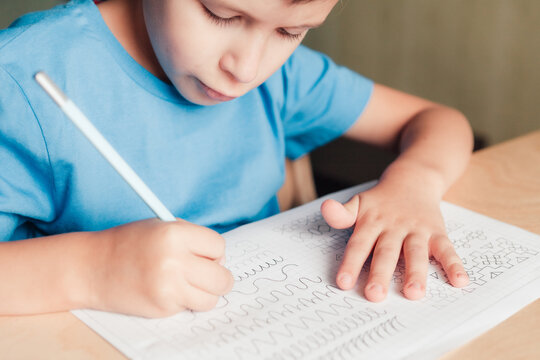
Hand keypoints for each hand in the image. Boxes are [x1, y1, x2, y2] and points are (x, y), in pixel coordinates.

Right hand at [88, 218, 233, 317]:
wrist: (92, 267)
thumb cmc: (128, 243)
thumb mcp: (160, 226)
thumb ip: (191, 238)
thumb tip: (221, 257)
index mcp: (174, 234)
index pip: (219, 246)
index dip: (213, 251)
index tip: (205, 254)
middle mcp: (174, 260)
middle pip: (222, 277)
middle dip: (218, 276)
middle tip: (207, 274)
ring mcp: (168, 287)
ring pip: (211, 298)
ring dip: (204, 292)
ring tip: (186, 282)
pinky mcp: (162, 307)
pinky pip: (190, 306)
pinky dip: (184, 301)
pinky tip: (166, 289)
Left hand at [321, 183, 468, 301]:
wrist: (413, 179)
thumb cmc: (380, 201)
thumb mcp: (358, 203)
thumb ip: (342, 213)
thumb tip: (325, 209)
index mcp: (372, 222)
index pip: (359, 244)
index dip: (350, 263)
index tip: (343, 283)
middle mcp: (394, 227)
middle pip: (386, 252)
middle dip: (380, 274)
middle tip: (374, 295)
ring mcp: (417, 230)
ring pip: (415, 252)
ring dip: (415, 272)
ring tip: (413, 293)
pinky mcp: (436, 232)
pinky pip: (446, 249)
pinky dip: (454, 264)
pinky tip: (459, 281)